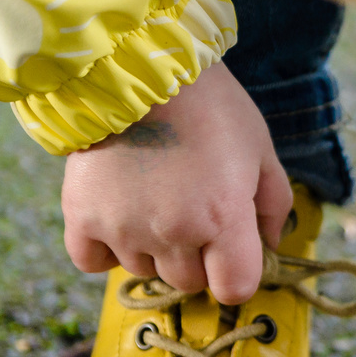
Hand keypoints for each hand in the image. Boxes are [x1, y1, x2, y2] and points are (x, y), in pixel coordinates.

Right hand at [61, 63, 292, 303]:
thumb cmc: (211, 107)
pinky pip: (93, 262)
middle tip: (193, 214)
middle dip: (197, 257)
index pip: (234, 288)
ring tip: (156, 202)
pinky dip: (105, 250)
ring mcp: (124, 229)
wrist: (138, 68)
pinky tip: (120, 220)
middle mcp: (173, 233)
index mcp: (224, 220)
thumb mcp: (260, 149)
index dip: (237, 275)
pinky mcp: (81, 217)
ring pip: (144, 271)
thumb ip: (274, 204)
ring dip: (154, 250)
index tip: (232, 253)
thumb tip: (273, 244)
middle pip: (189, 281)